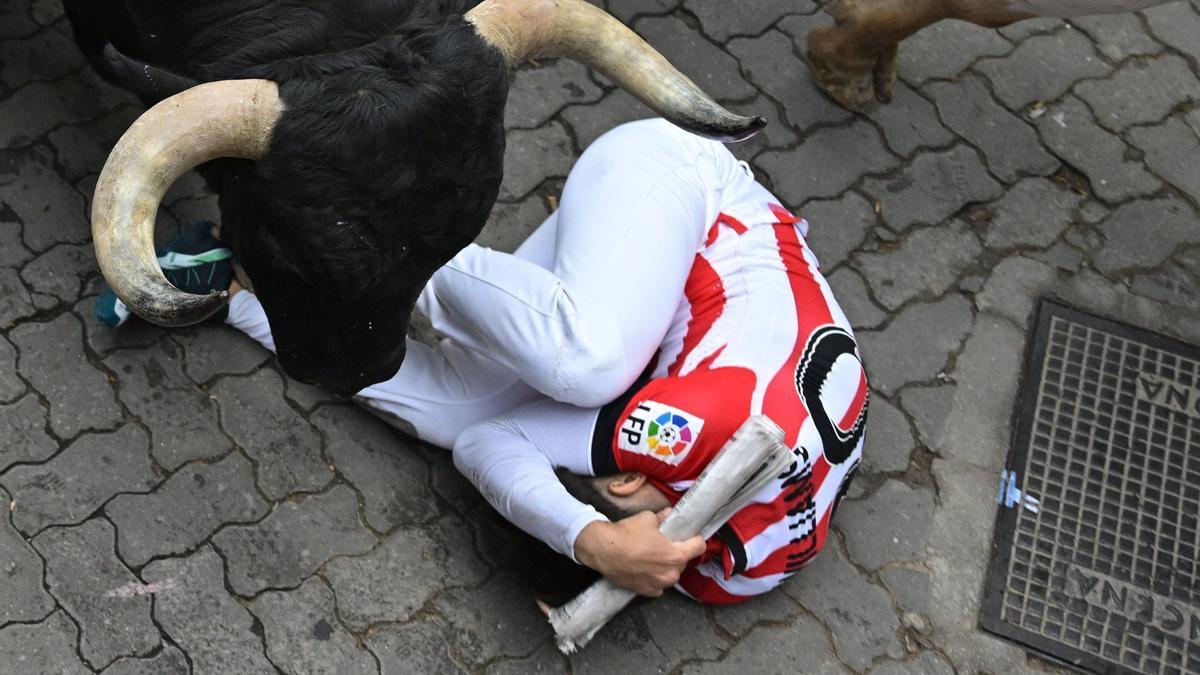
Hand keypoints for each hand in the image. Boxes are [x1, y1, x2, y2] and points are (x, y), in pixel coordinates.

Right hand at [574, 509, 705, 596]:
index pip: (699, 547)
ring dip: (666, 567)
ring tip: (652, 557)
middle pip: (683, 562)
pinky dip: (654, 578)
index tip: (691, 536)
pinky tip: (645, 569)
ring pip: (670, 574)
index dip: (696, 539)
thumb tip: (669, 514)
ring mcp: (659, 585)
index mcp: (676, 555)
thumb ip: (663, 519)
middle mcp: (671, 573)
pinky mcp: (646, 592)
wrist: (603, 550)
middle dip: (677, 553)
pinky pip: (658, 585)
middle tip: (665, 545)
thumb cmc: (627, 534)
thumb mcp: (647, 519)